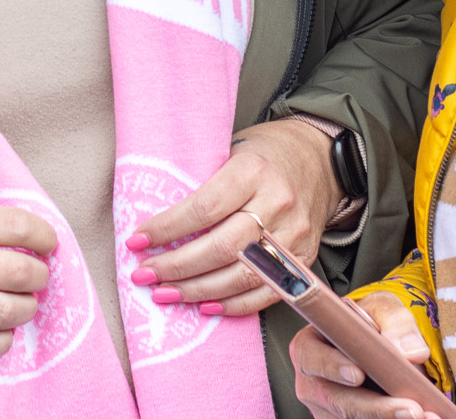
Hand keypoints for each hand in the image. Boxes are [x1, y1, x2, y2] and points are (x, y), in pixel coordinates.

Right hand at [0, 204, 55, 363]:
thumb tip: (27, 242)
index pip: (11, 226)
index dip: (43, 235)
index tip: (50, 244)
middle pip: (14, 272)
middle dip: (38, 277)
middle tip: (39, 278)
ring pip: (2, 311)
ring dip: (24, 310)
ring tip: (23, 306)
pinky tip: (0, 333)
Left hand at [126, 119, 340, 316]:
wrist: (318, 159)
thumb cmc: (264, 155)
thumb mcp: (230, 150)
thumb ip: (201, 183)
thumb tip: (153, 221)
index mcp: (253, 170)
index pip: (204, 208)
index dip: (167, 229)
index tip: (137, 241)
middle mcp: (277, 203)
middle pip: (221, 248)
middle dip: (176, 267)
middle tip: (143, 274)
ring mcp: (294, 234)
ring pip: (242, 275)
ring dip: (197, 290)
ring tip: (165, 293)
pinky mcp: (304, 258)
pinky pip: (267, 292)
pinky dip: (233, 304)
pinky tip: (204, 304)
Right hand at [291, 293, 442, 418]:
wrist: (379, 347)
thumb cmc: (371, 323)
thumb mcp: (381, 309)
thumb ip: (395, 321)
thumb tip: (411, 352)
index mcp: (309, 347)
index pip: (311, 357)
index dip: (331, 366)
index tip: (358, 374)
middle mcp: (312, 384)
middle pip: (337, 401)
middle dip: (376, 407)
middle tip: (411, 409)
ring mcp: (327, 411)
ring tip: (425, 416)